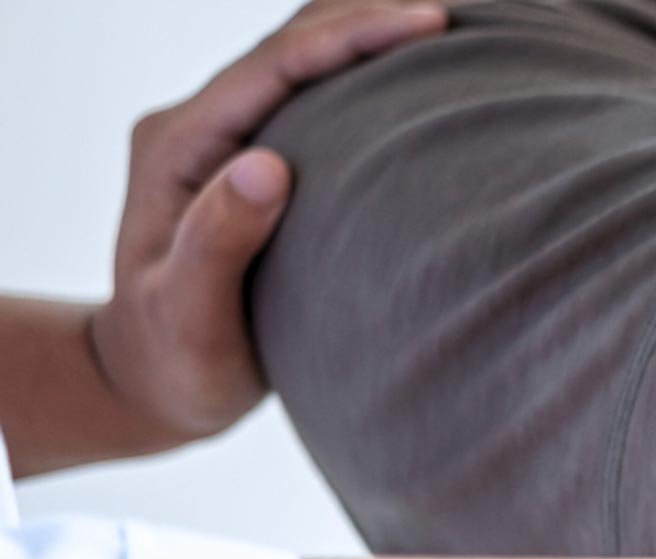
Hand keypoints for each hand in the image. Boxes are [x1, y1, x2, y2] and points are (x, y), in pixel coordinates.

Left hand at [87, 1, 446, 451]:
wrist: (154, 381)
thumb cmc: (176, 361)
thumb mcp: (187, 313)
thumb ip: (218, 240)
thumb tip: (269, 166)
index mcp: (180, 147)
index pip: (276, 65)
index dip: (353, 37)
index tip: (429, 23)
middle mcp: (199, 128)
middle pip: (291, 44)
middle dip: (371, 18)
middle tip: (457, 15)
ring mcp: (225, 142)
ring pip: (303, 63)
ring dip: (369, 39)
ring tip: (447, 31)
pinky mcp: (252, 162)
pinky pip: (312, 100)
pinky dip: (364, 79)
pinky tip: (414, 83)